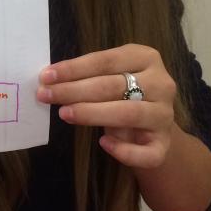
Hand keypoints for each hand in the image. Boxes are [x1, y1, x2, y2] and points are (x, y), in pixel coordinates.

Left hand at [37, 44, 175, 169]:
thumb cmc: (123, 95)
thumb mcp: (110, 77)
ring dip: (92, 113)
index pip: (105, 60)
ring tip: (64, 113)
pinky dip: (124, 150)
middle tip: (45, 95)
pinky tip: (103, 143)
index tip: (46, 76)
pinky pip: (146, 152)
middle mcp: (161, 83)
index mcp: (145, 57)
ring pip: (128, 114)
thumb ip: (88, 76)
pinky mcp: (165, 144)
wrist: (152, 128)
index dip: (74, 68)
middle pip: (112, 86)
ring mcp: (165, 115)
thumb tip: (49, 80)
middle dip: (74, 90)